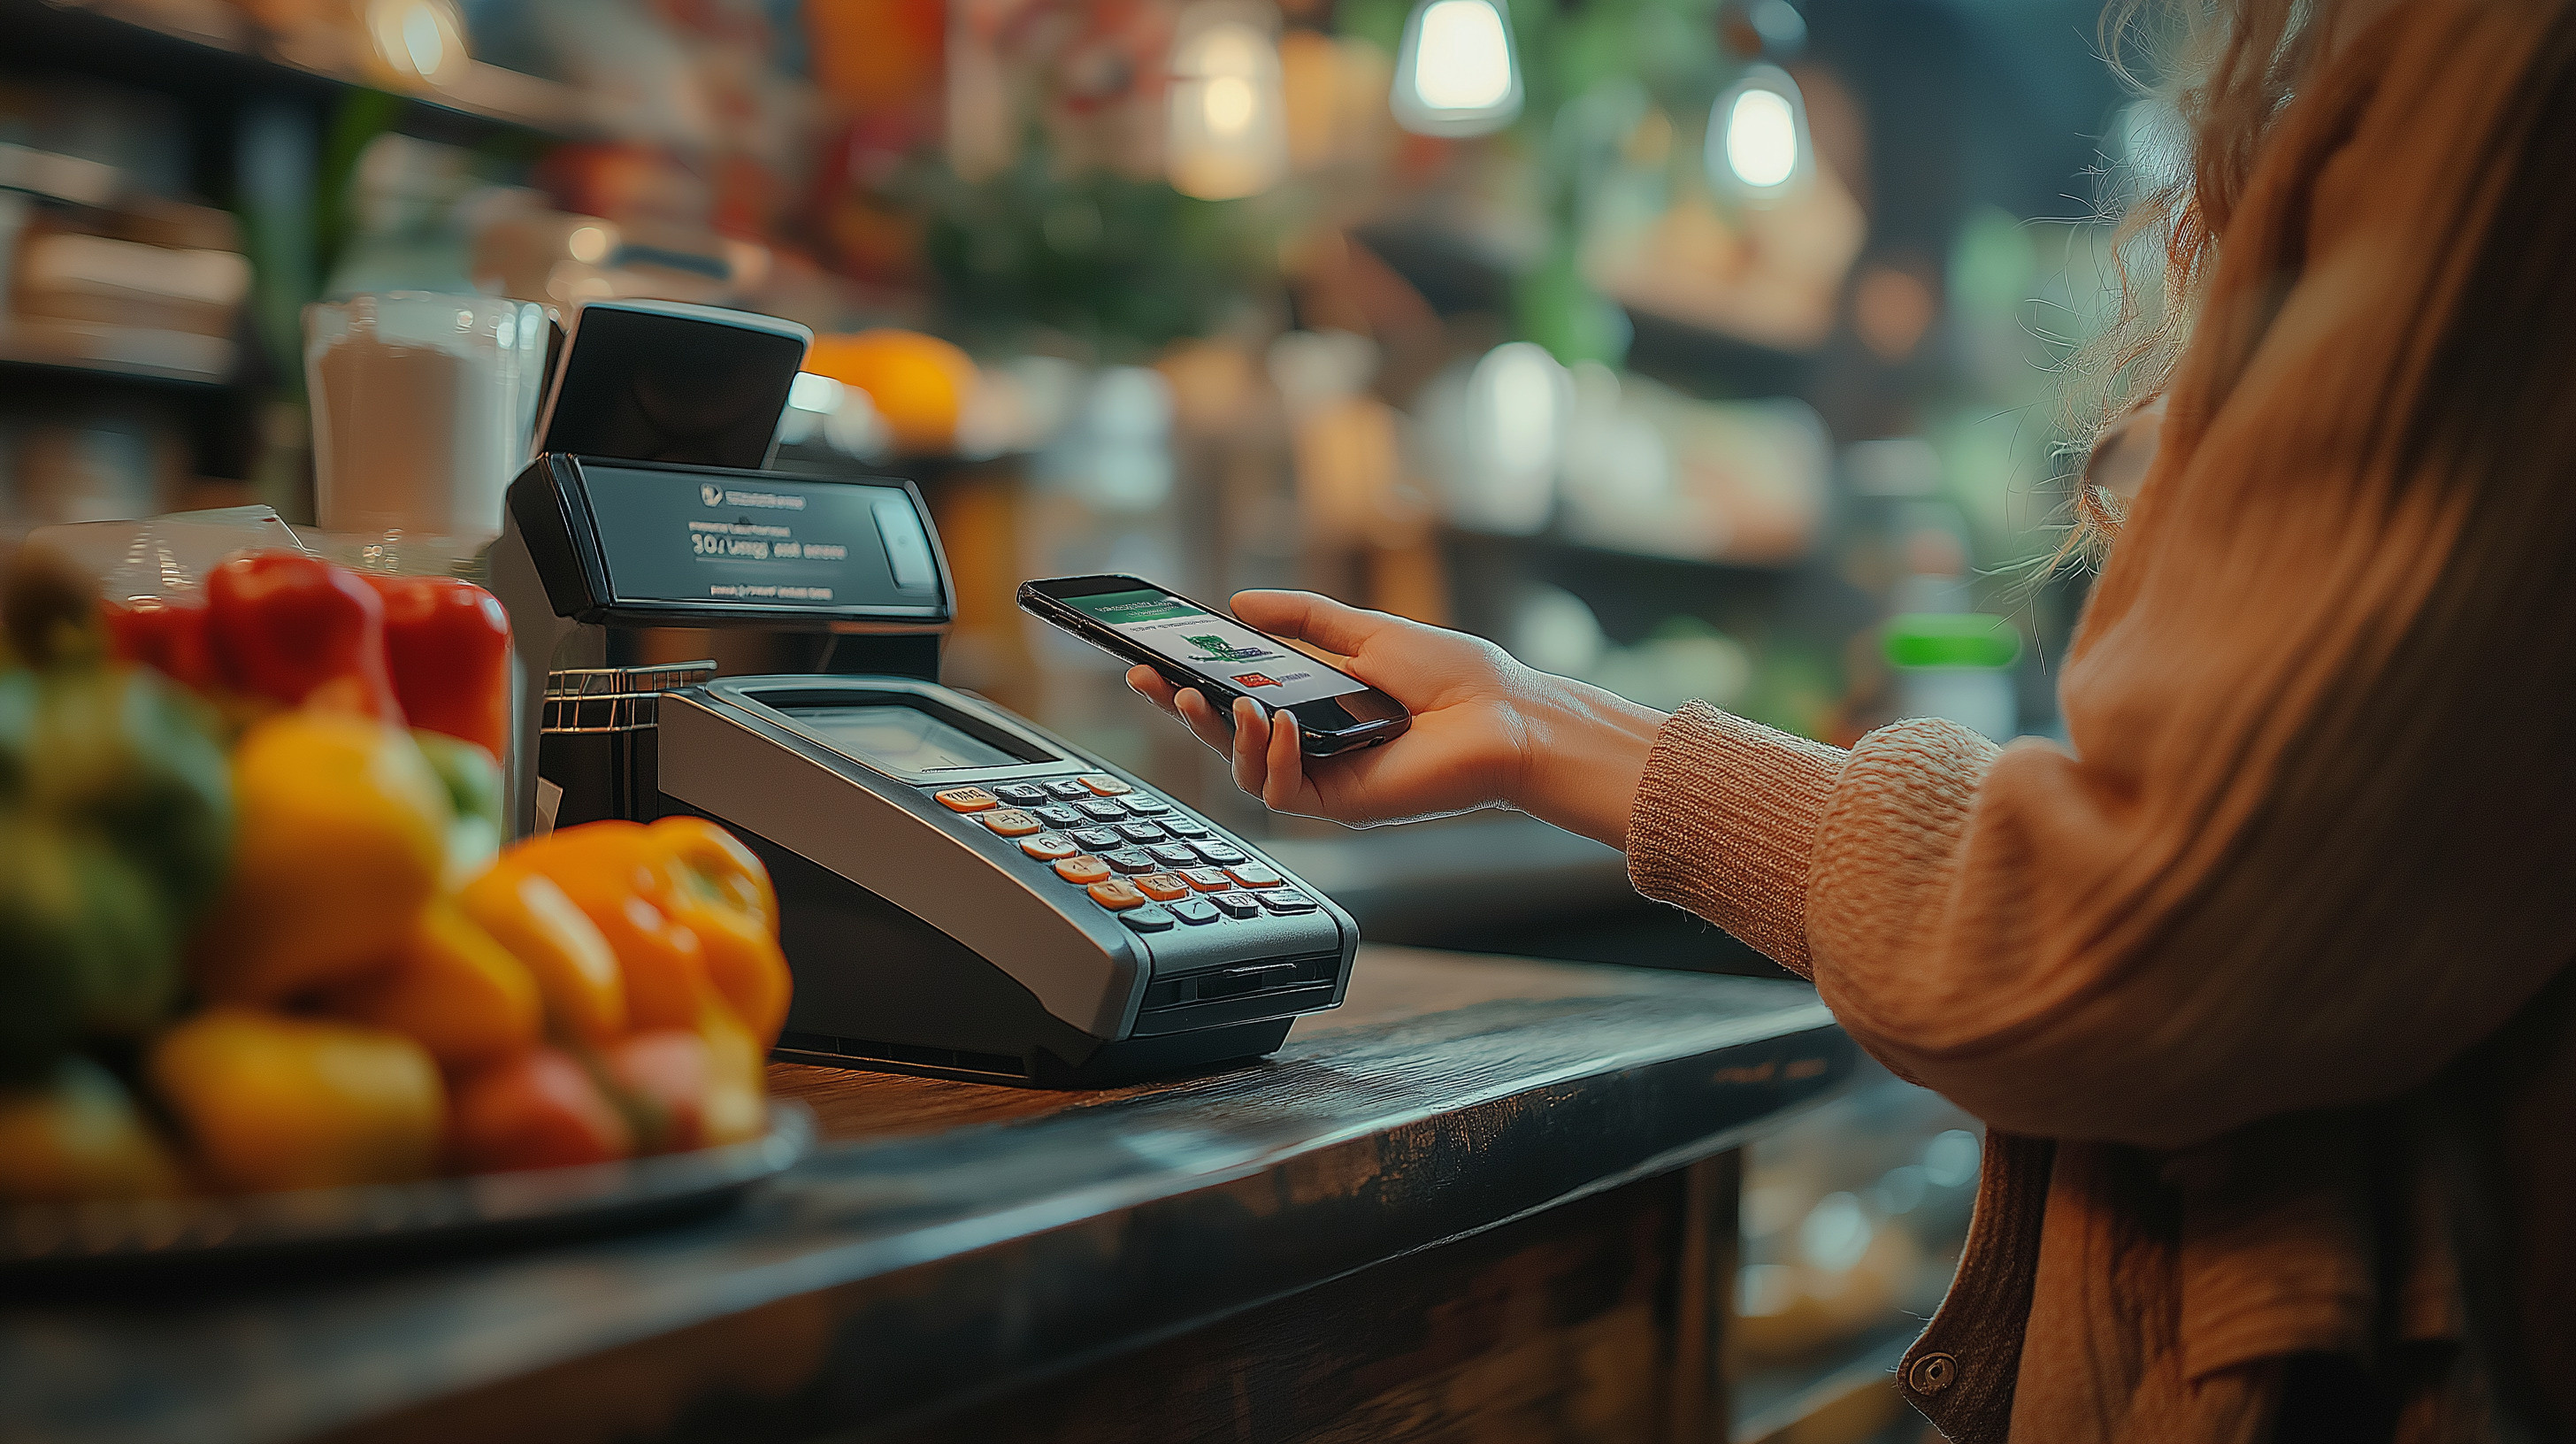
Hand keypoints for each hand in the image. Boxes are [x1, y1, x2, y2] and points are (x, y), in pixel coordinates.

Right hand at [1125, 591, 1668, 846]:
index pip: (1237, 700)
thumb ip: (1304, 619)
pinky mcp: (1342, 804)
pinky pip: (1284, 792)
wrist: (1505, 715)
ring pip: (1246, 771)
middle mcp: (1313, 745)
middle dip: (1183, 713)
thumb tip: (1241, 603)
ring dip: (1226, 737)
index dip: (1190, 684)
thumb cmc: (1454, 675)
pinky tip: (1281, 727)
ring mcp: (1325, 777)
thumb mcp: (1365, 631)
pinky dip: (1273, 758)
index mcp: (1314, 706)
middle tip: (1152, 682)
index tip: (1151, 661)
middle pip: (1227, 739)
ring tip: (1228, 703)